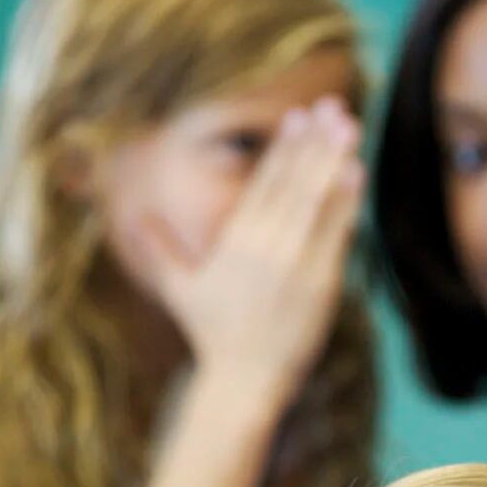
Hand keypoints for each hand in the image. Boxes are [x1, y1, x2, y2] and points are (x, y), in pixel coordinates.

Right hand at [131, 99, 363, 400]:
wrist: (243, 380)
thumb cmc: (211, 334)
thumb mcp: (178, 288)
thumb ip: (157, 248)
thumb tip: (128, 218)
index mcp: (234, 241)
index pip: (263, 183)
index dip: (284, 147)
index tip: (298, 115)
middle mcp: (265, 247)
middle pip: (293, 183)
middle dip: (314, 142)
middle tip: (333, 105)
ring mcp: (295, 264)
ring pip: (318, 202)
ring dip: (335, 161)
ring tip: (351, 127)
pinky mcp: (320, 284)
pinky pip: (336, 235)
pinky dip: (347, 203)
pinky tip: (357, 172)